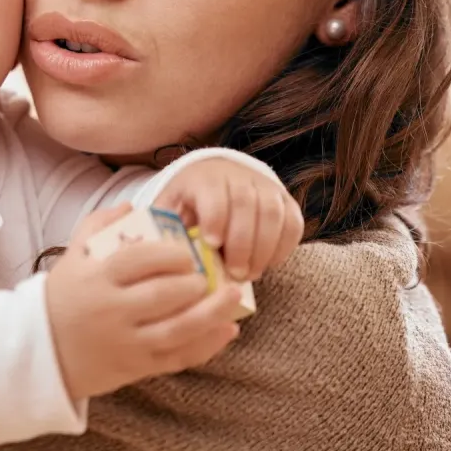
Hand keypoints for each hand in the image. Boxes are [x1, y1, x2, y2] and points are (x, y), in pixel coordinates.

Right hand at [45, 205, 240, 401]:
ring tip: (233, 296)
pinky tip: (226, 330)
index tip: (187, 252)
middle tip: (211, 273)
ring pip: (177, 329)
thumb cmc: (63, 297)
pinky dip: (207, 345)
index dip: (169, 254)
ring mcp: (126, 342)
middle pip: (163, 295)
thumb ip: (99, 225)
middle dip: (195, 283)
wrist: (42, 351)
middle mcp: (112, 310)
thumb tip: (132, 206)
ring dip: (212, 313)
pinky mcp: (137, 367)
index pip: (138, 260)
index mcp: (96, 278)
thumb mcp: (72, 256)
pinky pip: (178, 357)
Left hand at [153, 156, 303, 282]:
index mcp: (204, 177)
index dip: (215, 218)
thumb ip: (165, 226)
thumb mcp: (170, 207)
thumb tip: (157, 252)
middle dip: (242, 242)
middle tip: (234, 273)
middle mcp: (238, 176)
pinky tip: (268, 264)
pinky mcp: (285, 201)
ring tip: (250, 274)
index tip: (211, 244)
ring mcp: (265, 186)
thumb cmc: (189, 203)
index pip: (214, 193)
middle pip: (246, 204)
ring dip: (264, 248)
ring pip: (273, 212)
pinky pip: (293, 222)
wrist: (217, 179)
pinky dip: (284, 246)